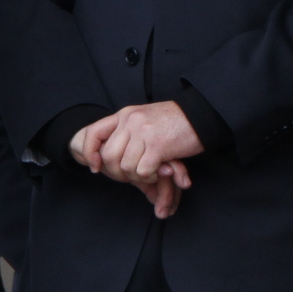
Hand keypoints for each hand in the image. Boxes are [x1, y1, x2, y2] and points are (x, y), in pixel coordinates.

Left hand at [75, 103, 202, 217]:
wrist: (202, 115)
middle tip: (133, 176)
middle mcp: (131, 121)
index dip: (90, 153)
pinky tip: (160, 171)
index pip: (93, 134)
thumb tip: (106, 156)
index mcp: (125, 114)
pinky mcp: (158, 145)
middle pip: (109, 156)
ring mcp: (144, 132)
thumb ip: (127, 132)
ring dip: (138, 176)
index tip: (97, 167)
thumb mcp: (145, 119)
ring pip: (126, 166)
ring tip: (151, 172)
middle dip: (118, 173)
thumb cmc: (176, 121)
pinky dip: (150, 177)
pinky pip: (142, 171)